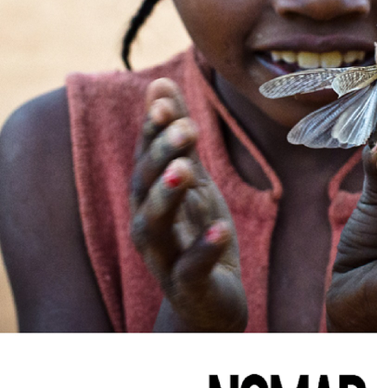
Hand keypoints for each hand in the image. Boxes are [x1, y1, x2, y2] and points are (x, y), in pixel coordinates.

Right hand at [130, 78, 247, 331]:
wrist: (207, 304)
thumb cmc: (196, 231)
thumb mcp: (192, 178)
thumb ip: (174, 135)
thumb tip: (158, 83)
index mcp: (148, 194)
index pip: (146, 154)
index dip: (153, 127)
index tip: (163, 98)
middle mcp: (146, 222)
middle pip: (145, 185)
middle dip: (161, 155)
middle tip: (183, 129)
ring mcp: (163, 256)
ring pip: (155, 225)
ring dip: (169, 196)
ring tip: (185, 171)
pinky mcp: (186, 286)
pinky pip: (190, 267)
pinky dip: (203, 248)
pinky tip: (220, 230)